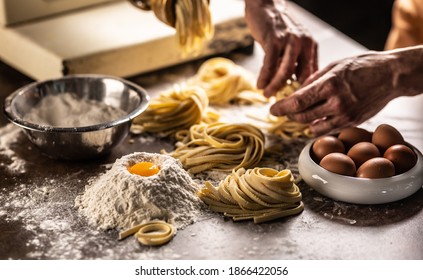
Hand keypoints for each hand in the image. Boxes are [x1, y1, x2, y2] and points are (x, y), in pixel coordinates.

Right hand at [244, 0, 317, 97]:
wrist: (265, 5)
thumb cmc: (278, 27)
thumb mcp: (292, 44)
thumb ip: (295, 61)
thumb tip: (293, 84)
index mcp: (311, 46)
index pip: (311, 74)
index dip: (303, 91)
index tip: (296, 103)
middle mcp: (304, 43)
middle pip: (300, 75)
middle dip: (291, 93)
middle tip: (282, 104)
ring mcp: (289, 41)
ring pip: (285, 72)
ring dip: (275, 86)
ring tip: (268, 95)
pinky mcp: (274, 39)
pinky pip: (270, 64)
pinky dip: (264, 77)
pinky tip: (260, 85)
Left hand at [269, 51, 402, 135]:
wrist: (390, 75)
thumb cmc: (362, 66)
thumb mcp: (334, 66)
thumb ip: (313, 81)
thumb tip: (295, 92)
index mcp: (329, 85)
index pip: (297, 102)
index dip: (281, 108)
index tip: (272, 109)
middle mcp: (336, 103)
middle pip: (302, 117)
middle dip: (289, 115)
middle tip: (283, 111)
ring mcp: (345, 115)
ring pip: (312, 127)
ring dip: (302, 122)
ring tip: (299, 114)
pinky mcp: (352, 122)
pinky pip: (327, 130)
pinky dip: (317, 126)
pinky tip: (315, 119)